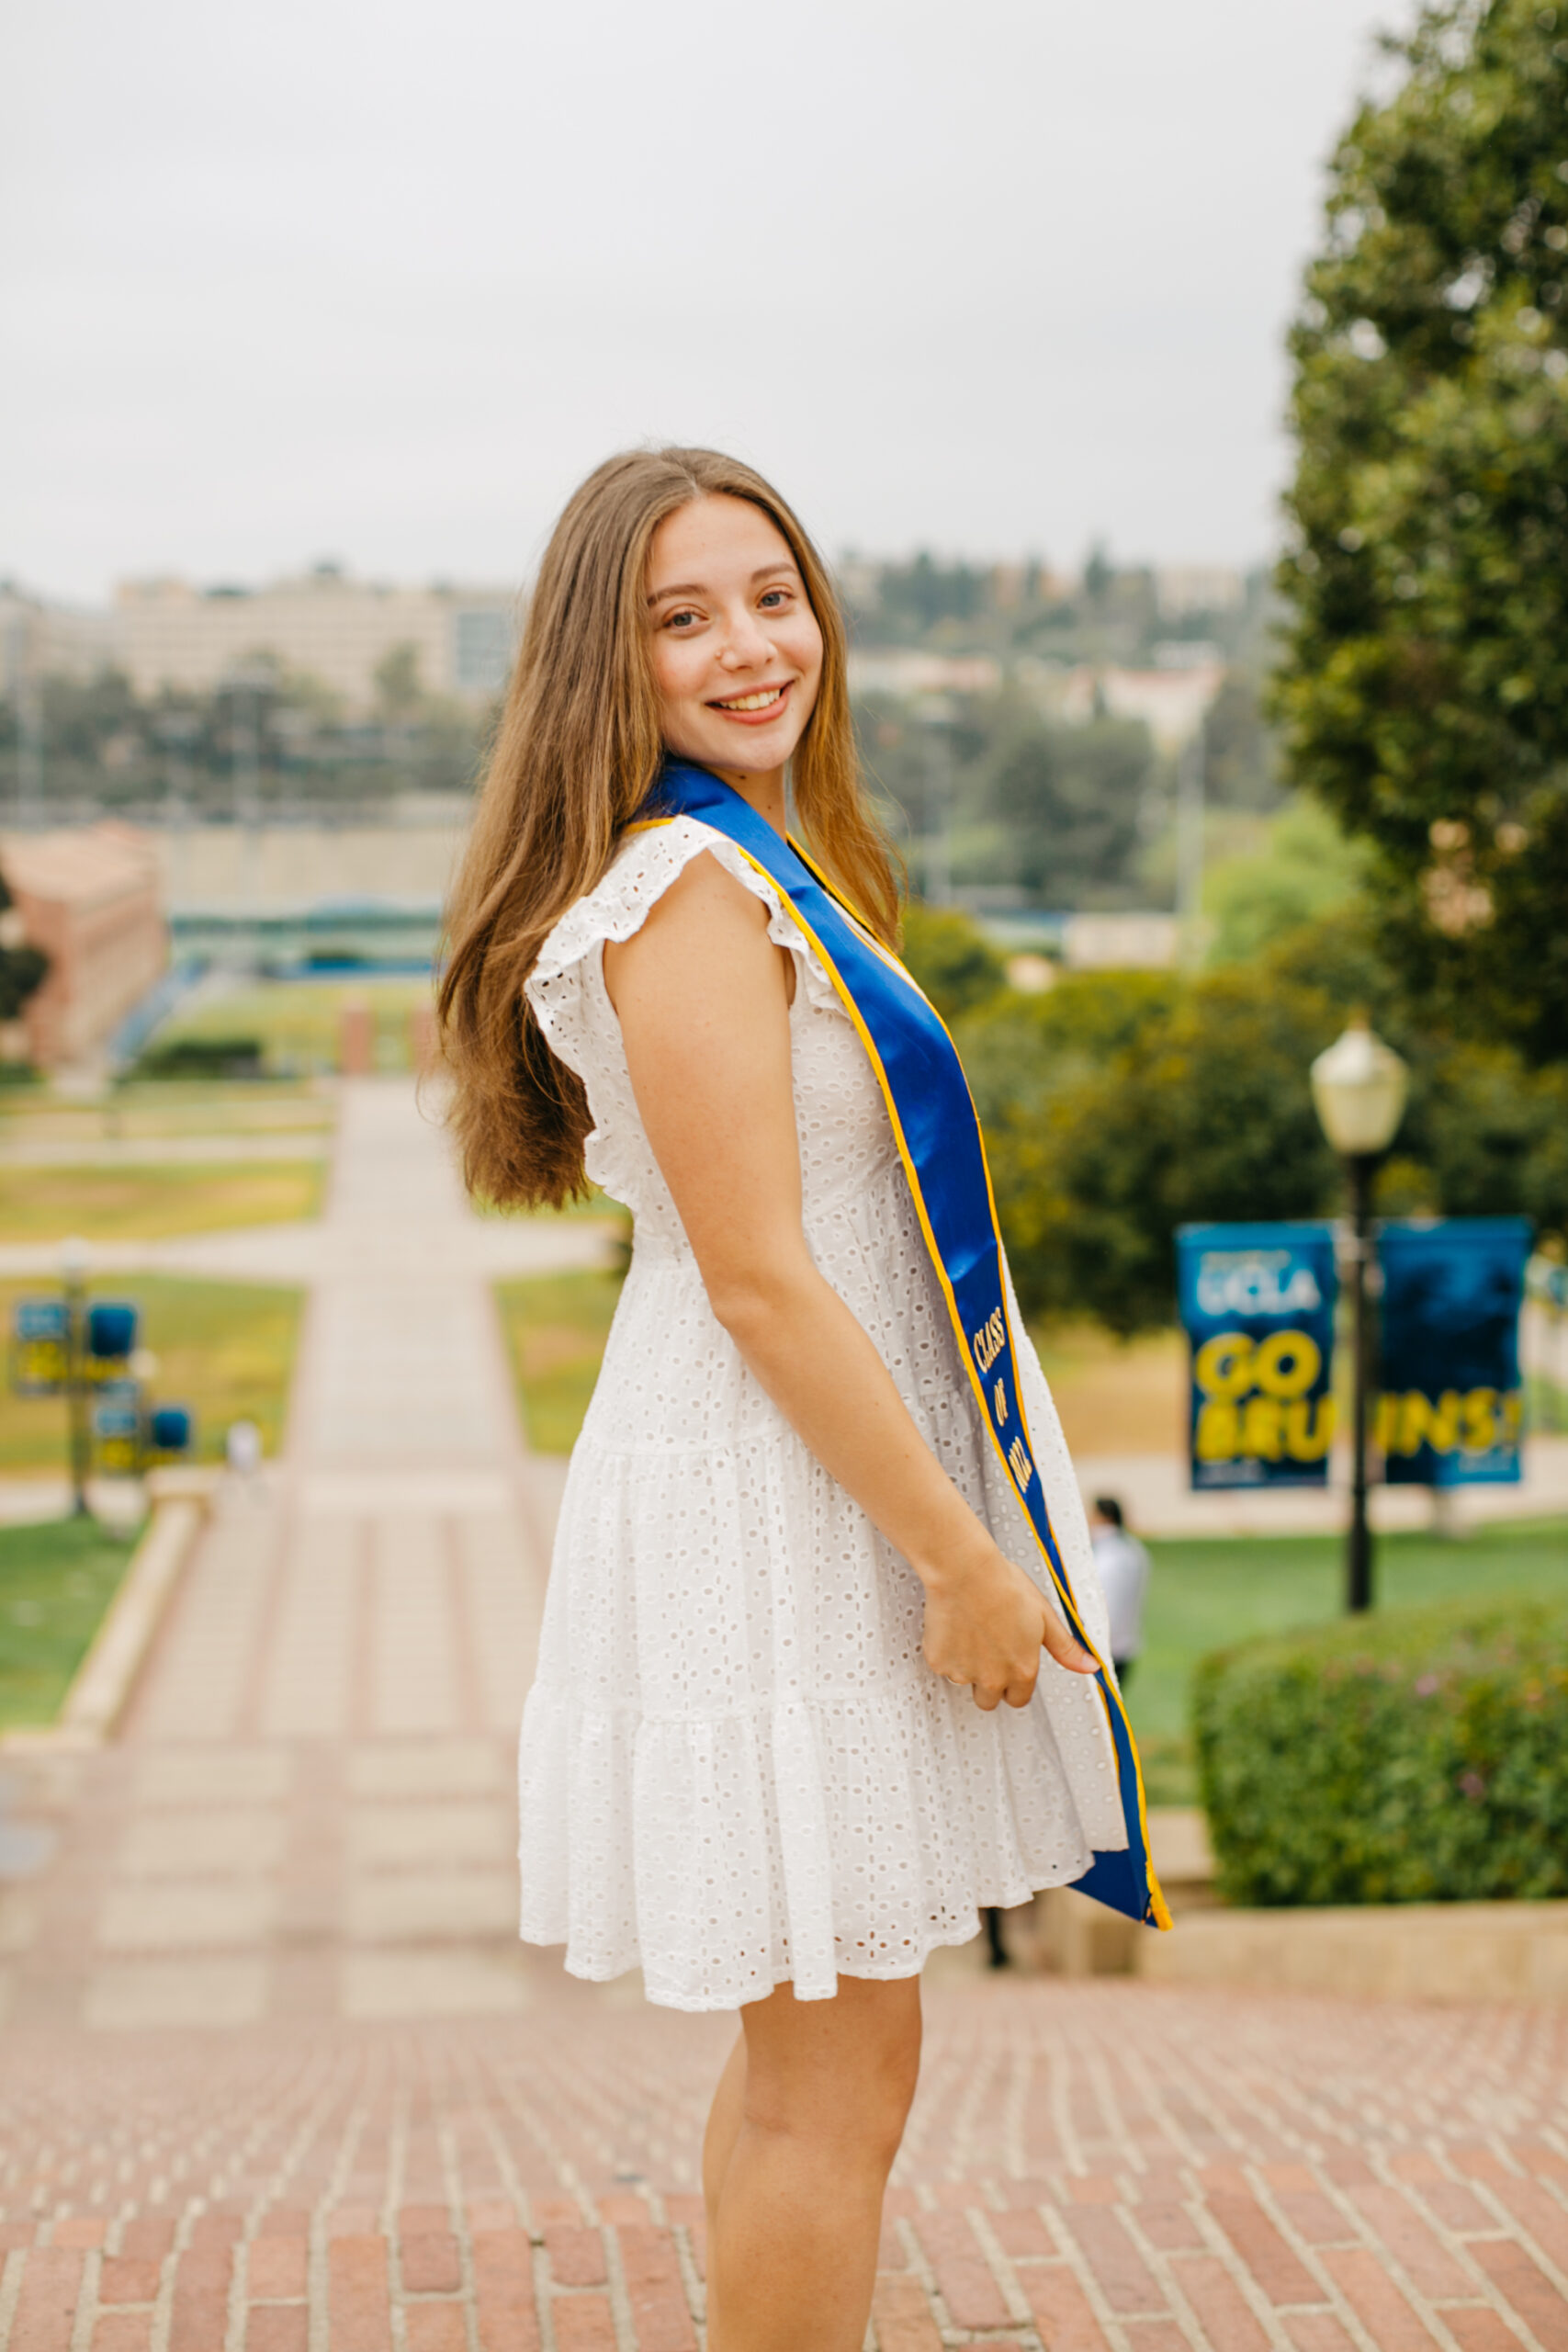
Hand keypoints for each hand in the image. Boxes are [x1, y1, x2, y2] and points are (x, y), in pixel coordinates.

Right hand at [922, 1542, 1098, 1711]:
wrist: (966, 1570)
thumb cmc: (1005, 1587)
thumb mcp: (1044, 1616)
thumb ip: (1066, 1648)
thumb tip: (1091, 1667)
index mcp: (1022, 1670)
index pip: (1019, 1699)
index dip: (1015, 1682)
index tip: (1009, 1661)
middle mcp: (993, 1679)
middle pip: (990, 1700)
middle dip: (989, 1683)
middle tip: (987, 1650)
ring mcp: (963, 1673)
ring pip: (965, 1682)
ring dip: (967, 1667)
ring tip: (970, 1633)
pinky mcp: (938, 1662)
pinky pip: (943, 1666)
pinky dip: (946, 1653)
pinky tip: (953, 1628)